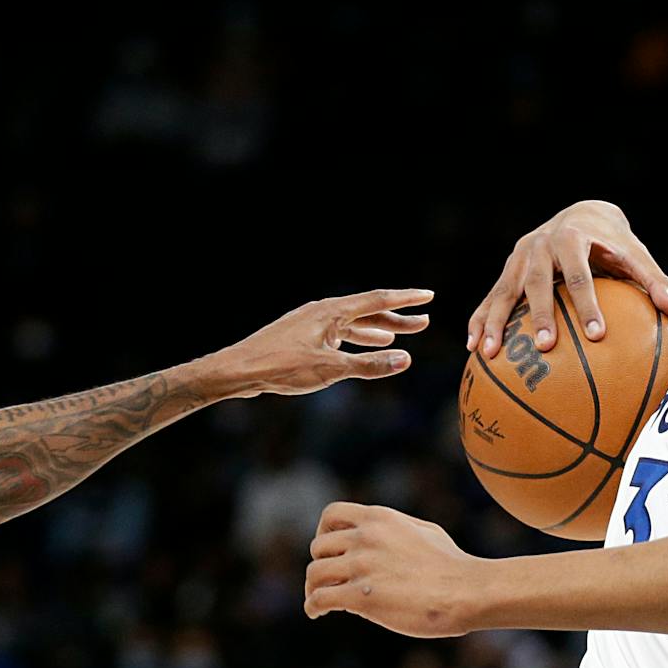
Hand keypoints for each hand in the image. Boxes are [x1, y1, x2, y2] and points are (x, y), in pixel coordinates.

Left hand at [219, 289, 432, 396]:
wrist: (239, 369)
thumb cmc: (281, 367)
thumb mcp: (330, 369)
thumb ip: (369, 365)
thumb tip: (405, 360)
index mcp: (331, 312)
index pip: (377, 300)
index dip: (405, 300)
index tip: (428, 297)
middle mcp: (323, 311)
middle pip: (368, 311)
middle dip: (396, 318)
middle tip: (423, 323)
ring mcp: (311, 323)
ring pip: (353, 324)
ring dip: (377, 331)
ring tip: (399, 337)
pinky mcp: (302, 336)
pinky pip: (338, 333)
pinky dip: (356, 339)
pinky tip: (363, 347)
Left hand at [303, 503, 482, 636]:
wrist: (467, 591)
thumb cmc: (453, 565)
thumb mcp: (424, 532)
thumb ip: (395, 531)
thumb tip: (378, 540)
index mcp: (379, 519)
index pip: (331, 515)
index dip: (323, 532)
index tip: (329, 550)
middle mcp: (366, 538)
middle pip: (319, 548)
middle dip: (321, 565)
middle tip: (328, 581)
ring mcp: (362, 566)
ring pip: (315, 573)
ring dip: (312, 588)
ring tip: (317, 599)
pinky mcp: (362, 596)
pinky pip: (320, 598)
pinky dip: (312, 607)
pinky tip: (316, 614)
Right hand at [469, 201, 667, 358]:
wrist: (580, 214)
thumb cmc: (612, 242)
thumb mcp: (634, 254)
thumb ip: (652, 280)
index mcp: (572, 238)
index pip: (581, 274)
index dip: (588, 304)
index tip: (596, 335)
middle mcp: (540, 245)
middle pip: (538, 282)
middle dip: (541, 314)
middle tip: (546, 347)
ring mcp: (519, 258)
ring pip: (505, 291)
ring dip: (495, 321)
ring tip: (489, 353)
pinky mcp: (507, 271)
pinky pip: (491, 297)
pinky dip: (480, 320)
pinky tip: (473, 347)